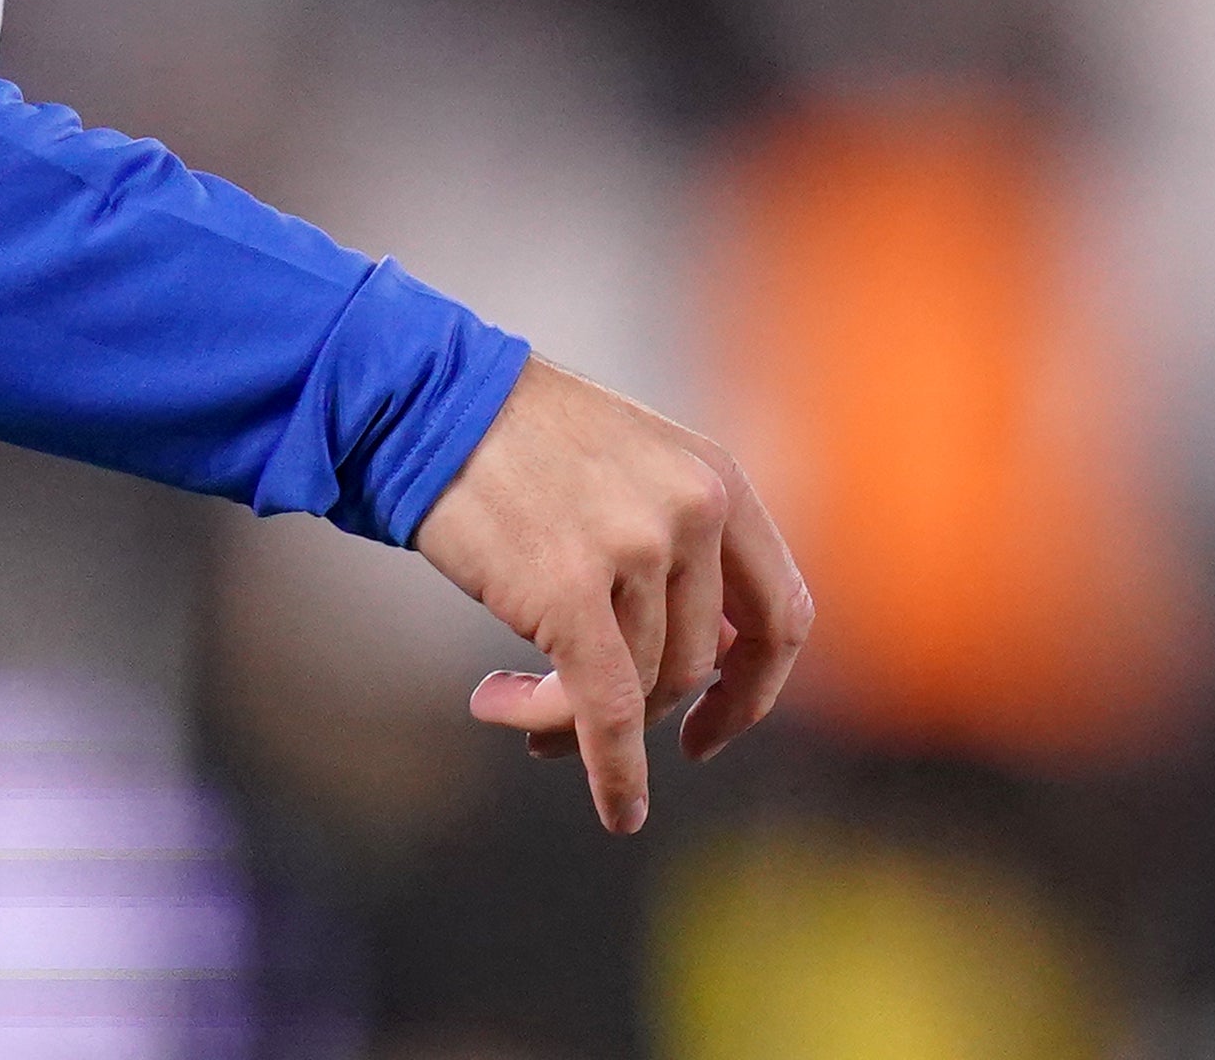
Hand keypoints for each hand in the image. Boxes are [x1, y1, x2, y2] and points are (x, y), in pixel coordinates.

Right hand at [410, 360, 812, 831]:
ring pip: (641, 689)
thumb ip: (683, 546)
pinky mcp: (568, 592)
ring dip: (573, 722)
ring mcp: (637, 550)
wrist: (432, 406)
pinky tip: (617, 810)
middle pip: (701, 663)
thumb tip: (707, 664)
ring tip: (505, 701)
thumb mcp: (639, 471)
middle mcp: (695, 512)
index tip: (713, 729)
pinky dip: (615, 772)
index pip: (782, 611)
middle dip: (647, 712)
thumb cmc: (525, 447)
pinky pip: (609, 712)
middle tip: (573, 728)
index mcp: (721, 481)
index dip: (757, 686)